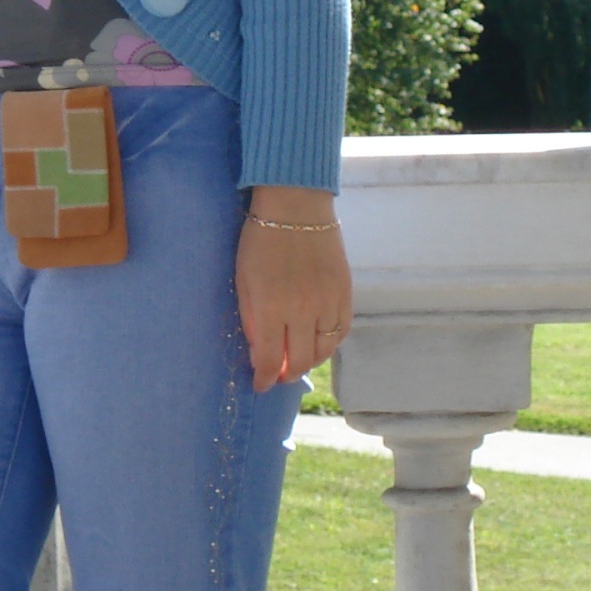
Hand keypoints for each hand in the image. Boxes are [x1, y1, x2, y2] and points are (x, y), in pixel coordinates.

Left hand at [235, 185, 353, 393]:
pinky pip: (341, 330)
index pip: (270, 360)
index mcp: (272, 308)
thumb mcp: (244, 280)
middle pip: (301, 361)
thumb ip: (252, 319)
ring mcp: (328, 302)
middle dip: (287, 374)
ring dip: (310, 360)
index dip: (264, 379)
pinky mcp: (345, 292)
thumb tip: (259, 352)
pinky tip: (318, 341)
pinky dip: (330, 342)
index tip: (259, 385)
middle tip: (279, 375)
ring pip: (324, 350)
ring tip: (298, 358)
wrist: (296, 206)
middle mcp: (304, 310)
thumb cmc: (261, 241)